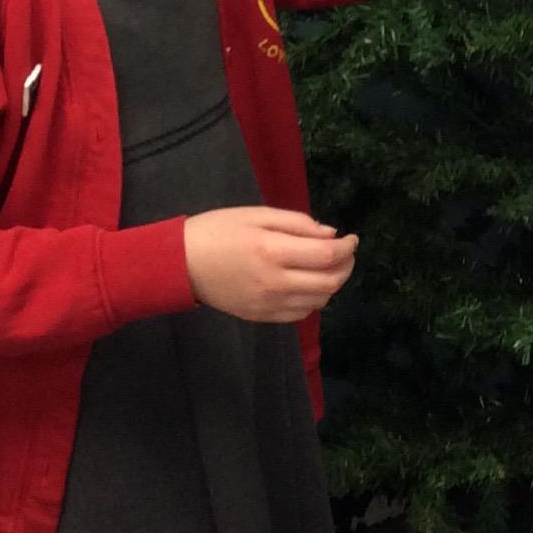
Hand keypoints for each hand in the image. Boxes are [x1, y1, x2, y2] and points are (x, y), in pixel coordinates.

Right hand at [183, 206, 358, 322]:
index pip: (326, 256)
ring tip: (329, 267)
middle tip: (346, 254)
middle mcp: (274, 283)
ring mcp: (268, 304)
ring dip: (332, 284)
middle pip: (329, 283)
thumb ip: (296, 223)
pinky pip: (299, 314)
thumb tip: (330, 234)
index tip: (352, 239)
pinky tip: (308, 284)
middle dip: (346, 267)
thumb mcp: (257, 215)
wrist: (181, 264)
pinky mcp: (261, 317)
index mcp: (273, 252)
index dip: (347, 248)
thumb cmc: (218, 230)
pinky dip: (313, 300)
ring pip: (318, 301)